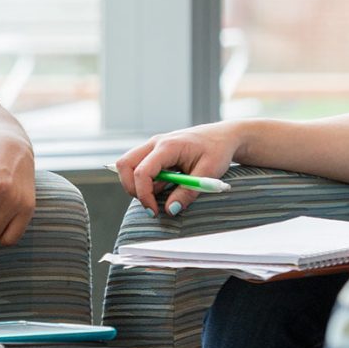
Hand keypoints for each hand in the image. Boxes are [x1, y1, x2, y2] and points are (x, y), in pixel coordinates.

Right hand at [114, 123, 240, 216]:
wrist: (223, 136)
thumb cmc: (217, 150)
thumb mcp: (208, 174)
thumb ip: (187, 192)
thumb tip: (170, 210)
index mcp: (168, 146)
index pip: (142, 171)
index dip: (144, 195)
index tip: (155, 211)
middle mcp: (155, 143)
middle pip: (125, 165)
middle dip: (131, 188)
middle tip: (150, 203)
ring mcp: (153, 146)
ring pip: (128, 165)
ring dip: (139, 184)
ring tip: (164, 191)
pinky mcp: (155, 152)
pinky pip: (139, 167)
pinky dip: (146, 180)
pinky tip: (166, 184)